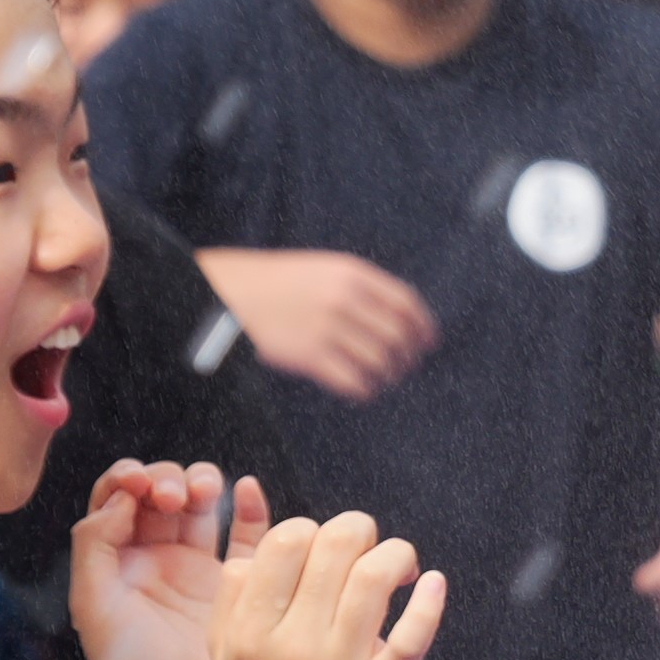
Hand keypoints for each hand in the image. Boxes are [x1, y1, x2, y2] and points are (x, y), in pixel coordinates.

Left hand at [68, 460, 269, 659]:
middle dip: (167, 480)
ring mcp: (200, 570)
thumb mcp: (95, 608)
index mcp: (116, 564)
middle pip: (162, 491)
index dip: (128, 478)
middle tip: (173, 499)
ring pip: (203, 503)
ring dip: (204, 482)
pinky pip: (249, 532)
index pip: (117, 498)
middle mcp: (156, 561)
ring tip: (207, 493)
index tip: (139, 485)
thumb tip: (120, 497)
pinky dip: (251, 504)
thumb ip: (94, 545)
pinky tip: (248, 490)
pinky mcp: (239, 583)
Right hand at [204, 249, 437, 401]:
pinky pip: (354, 381)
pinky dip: (365, 390)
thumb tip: (398, 314)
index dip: (423, 326)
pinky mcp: (310, 356)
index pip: (406, 303)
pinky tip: (363, 389)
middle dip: (409, 355)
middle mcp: (345, 299)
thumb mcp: (322, 269)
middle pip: (398, 335)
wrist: (230, 294)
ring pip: (381, 361)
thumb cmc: (277, 284)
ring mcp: (328, 327)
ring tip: (383, 379)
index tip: (428, 342)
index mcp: (352, 273)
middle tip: (406, 366)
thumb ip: (358, 287)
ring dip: (388, 375)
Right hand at [212, 508, 442, 659]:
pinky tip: (431, 587)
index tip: (329, 555)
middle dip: (361, 532)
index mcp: (250, 633)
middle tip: (370, 553)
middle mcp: (293, 647)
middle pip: (335, 544)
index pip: (287, 538)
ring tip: (402, 571)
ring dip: (397, 556)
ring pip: (376, 574)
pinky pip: (414, 631)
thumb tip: (265, 551)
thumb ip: (233, 600)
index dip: (314, 531)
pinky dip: (430, 599)